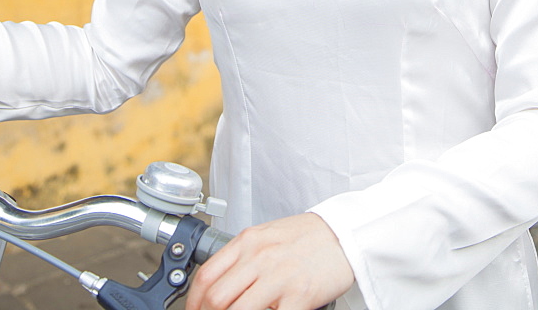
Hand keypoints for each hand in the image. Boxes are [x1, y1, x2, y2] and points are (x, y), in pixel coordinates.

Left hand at [186, 211, 354, 309]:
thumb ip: (243, 257)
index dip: (193, 303)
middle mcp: (259, 257)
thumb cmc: (308, 236)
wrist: (344, 233)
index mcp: (248, 241)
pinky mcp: (299, 296)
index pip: (206, 276)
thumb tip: (220, 285)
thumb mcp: (268, 236)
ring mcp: (278, 277)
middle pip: (216, 298)